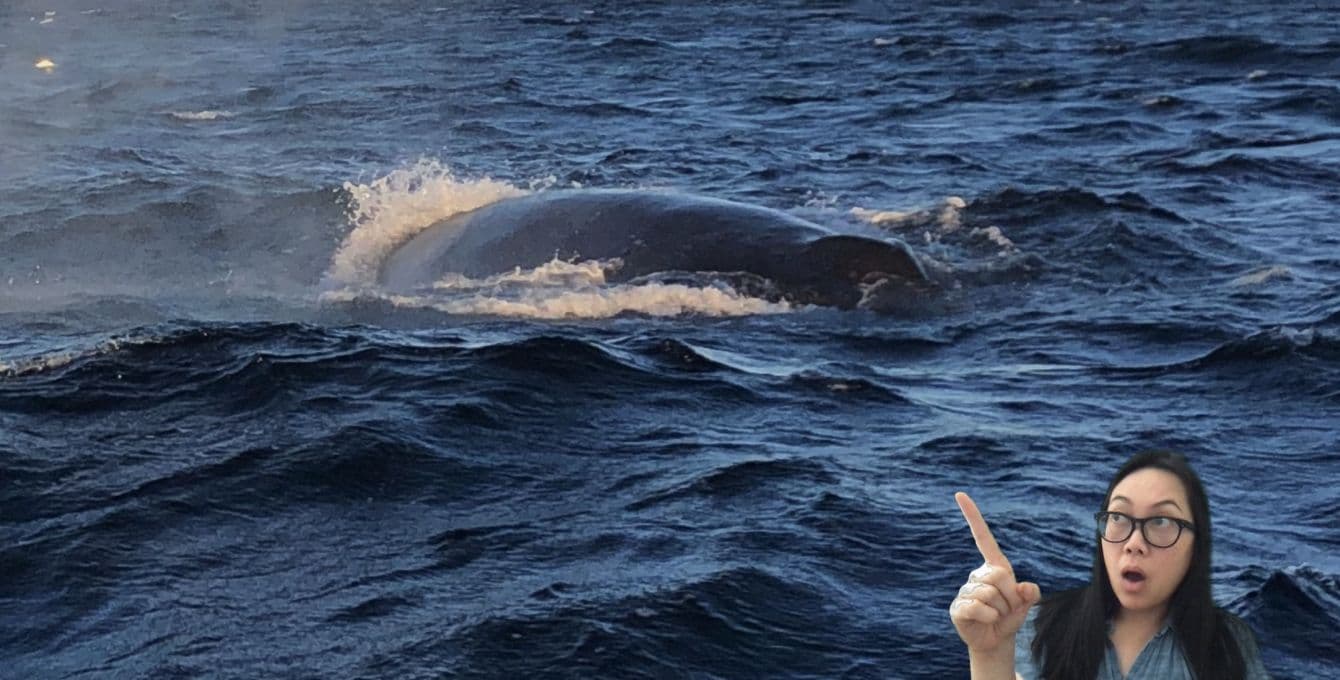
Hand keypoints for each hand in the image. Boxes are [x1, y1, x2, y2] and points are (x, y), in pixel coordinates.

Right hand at [949, 492, 1042, 653]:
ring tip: (996, 616)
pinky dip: (989, 618)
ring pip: (990, 594)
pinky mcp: (958, 607)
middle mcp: (976, 575)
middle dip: (1010, 596)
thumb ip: (1031, 593)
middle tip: (1006, 608)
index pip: (982, 537)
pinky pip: (979, 608)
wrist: (996, 641)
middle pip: (998, 576)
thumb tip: (1023, 587)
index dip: (972, 515)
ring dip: (1001, 610)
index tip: (960, 494)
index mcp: (993, 567)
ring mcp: (965, 590)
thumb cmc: (1010, 617)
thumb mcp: (1027, 604)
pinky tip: (985, 621)